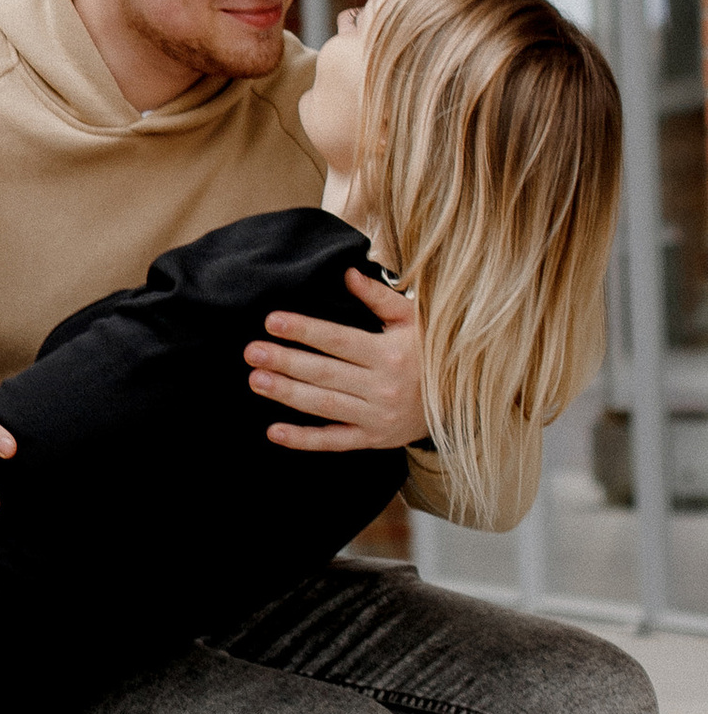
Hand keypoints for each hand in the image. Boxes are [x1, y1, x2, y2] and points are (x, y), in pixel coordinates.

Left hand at [245, 269, 427, 453]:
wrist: (462, 400)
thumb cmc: (429, 352)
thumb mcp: (412, 319)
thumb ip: (379, 297)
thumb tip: (347, 272)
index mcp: (390, 354)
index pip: (338, 341)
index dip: (304, 331)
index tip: (272, 322)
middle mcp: (383, 387)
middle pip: (325, 373)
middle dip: (286, 361)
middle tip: (251, 352)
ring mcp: (377, 417)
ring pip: (325, 405)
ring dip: (287, 394)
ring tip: (256, 380)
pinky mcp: (373, 439)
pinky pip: (335, 441)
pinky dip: (304, 440)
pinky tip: (274, 431)